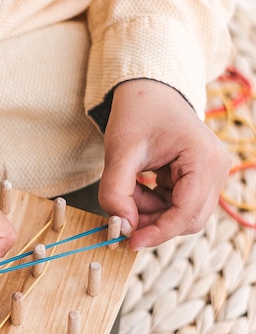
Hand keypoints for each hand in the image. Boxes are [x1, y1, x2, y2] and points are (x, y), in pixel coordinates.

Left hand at [98, 78, 232, 250]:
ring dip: (152, 214)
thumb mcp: (119, 152)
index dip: (157, 232)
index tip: (129, 242)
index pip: (186, 212)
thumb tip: (122, 227)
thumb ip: (116, 193)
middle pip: (188, 219)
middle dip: (153, 224)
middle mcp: (217, 169)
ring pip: (183, 215)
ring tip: (128, 191)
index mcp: (204, 159)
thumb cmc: (138, 113)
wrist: (149, 90)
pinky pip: (179, 205)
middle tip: (121, 219)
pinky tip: (138, 187)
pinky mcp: (201, 177)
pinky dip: (155, 205)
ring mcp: (212, 174)